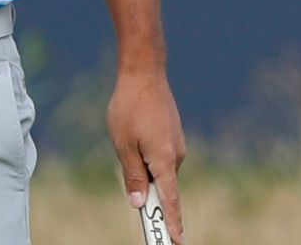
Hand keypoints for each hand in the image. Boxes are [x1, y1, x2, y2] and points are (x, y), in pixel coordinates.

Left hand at [108, 70, 186, 241]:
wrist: (144, 73)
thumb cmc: (130, 108)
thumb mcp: (124, 145)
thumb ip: (133, 175)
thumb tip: (138, 202)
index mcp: (165, 160)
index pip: (171, 200)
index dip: (172, 223)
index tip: (175, 241)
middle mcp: (176, 155)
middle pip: (162, 185)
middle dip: (146, 187)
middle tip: (130, 169)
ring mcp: (177, 144)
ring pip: (158, 168)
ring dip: (142, 165)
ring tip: (125, 137)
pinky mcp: (173, 136)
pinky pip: (159, 155)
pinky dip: (146, 154)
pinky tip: (133, 132)